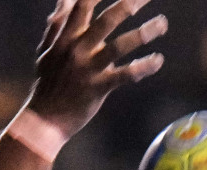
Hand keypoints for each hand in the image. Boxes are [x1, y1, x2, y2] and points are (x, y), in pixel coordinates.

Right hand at [27, 0, 166, 139]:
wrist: (44, 120)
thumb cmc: (48, 84)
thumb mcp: (47, 52)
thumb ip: (57, 26)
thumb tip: (64, 1)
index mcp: (65, 38)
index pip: (83, 5)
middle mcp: (77, 49)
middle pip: (107, 20)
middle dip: (130, 3)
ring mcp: (88, 69)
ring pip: (120, 46)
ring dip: (144, 32)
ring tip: (162, 23)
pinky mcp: (98, 88)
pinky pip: (125, 75)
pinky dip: (143, 66)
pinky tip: (158, 60)